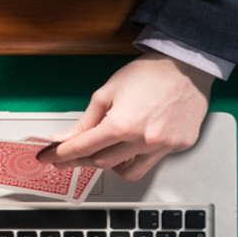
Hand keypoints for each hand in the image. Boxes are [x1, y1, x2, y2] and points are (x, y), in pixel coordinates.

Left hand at [37, 52, 213, 180]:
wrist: (187, 65)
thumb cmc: (150, 73)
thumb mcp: (108, 91)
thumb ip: (85, 120)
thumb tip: (65, 138)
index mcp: (122, 124)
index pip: (83, 147)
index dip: (62, 155)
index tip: (50, 158)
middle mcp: (143, 139)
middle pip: (101, 162)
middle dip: (83, 158)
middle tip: (74, 153)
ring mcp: (162, 146)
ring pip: (126, 171)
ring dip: (112, 163)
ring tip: (110, 147)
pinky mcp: (178, 147)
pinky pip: (149, 164)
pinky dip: (136, 158)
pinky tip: (133, 145)